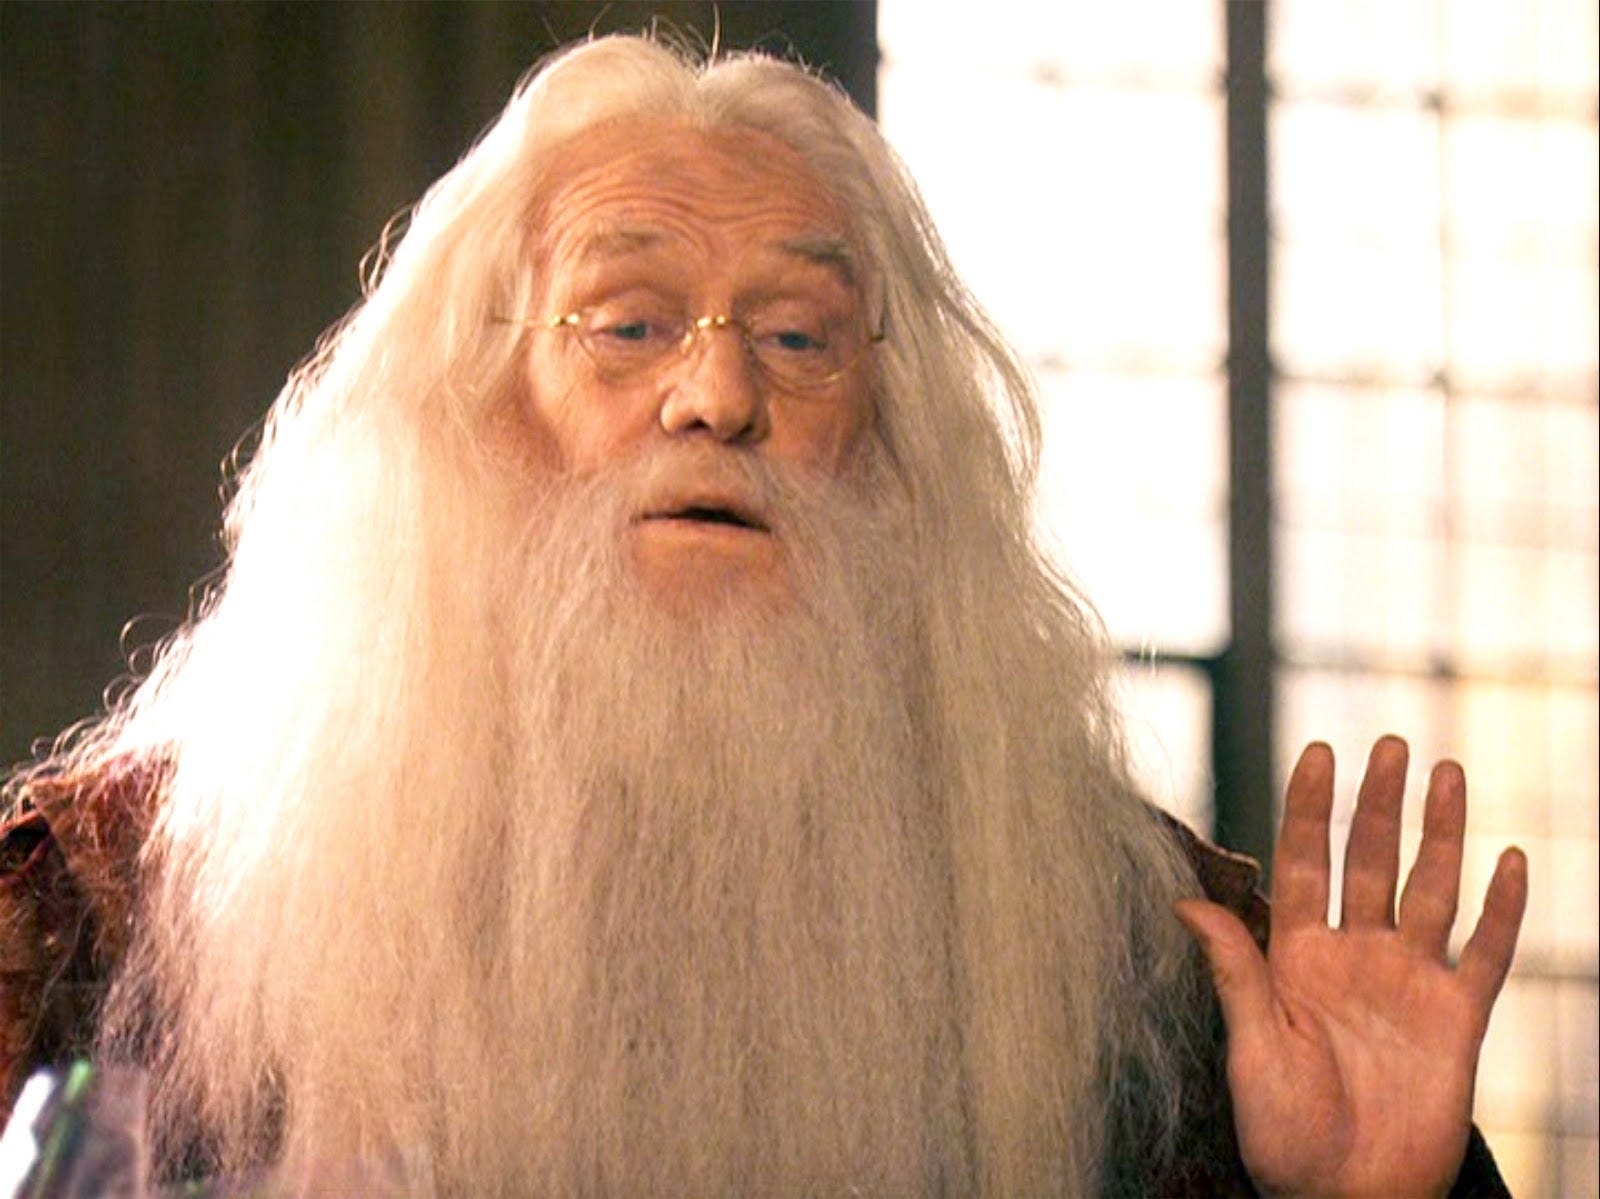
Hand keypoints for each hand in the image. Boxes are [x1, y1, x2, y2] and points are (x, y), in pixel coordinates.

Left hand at [1175, 736, 1527, 1197]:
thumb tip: (1183, 900)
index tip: (1318, 751)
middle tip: (1391, 742)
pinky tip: (1513, 860)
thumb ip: (1233, 971)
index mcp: (1298, 957)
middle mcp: (1355, 957)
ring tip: (1447, 772)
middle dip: (1379, 802)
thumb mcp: (1249, 1047)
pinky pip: (1488, 955)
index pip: (1304, 863)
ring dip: (1441, 833)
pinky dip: (1505, 910)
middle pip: (1369, 861)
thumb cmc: (1283, 1133)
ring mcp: (1410, 983)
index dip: (1311, 807)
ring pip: (1429, 889)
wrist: (1344, 1198)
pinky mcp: (1458, 1020)